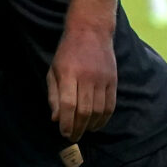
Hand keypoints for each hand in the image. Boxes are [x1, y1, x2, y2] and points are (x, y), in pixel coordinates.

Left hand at [47, 23, 117, 141]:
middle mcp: (86, 77)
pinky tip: (96, 124)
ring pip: (99, 110)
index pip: (68, 104)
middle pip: (84, 110)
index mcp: (68, 73)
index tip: (64, 133)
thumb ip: (54, 95)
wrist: (91, 30)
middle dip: (78, 128)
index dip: (66, 122)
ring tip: (83, 131)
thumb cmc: (67, 52)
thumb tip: (56, 119)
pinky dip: (104, 118)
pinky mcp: (113, 80)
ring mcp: (102, 78)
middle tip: (73, 137)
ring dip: (91, 126)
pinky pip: (110, 105)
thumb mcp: (53, 70)